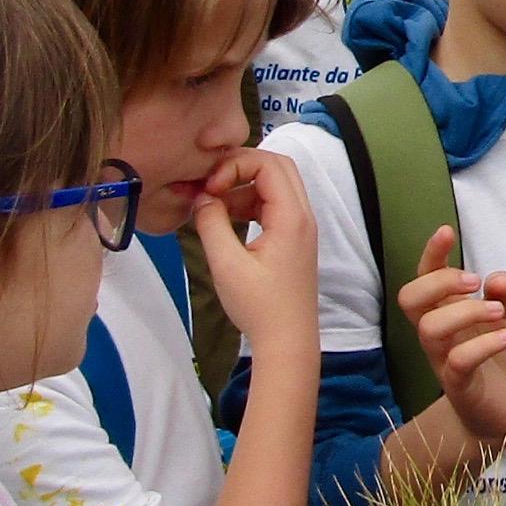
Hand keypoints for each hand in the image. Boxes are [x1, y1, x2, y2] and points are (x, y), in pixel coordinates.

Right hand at [192, 147, 317, 354]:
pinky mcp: (294, 240)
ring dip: (244, 187)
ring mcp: (301, 228)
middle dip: (241, 167)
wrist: (287, 342)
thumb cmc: (259, 306)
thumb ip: (211, 223)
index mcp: (292, 217)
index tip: (209, 188)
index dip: (235, 165)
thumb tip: (202, 198)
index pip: (268, 163)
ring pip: (276, 186)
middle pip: (277, 167)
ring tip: (214, 206)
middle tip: (211, 184)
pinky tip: (227, 220)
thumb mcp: (226, 264)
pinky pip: (275, 206)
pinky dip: (251, 203)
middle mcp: (303, 216)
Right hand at [396, 225, 505, 452]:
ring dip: (465, 311)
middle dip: (439, 281)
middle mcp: (436, 335)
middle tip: (474, 282)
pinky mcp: (459, 386)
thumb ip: (503, 296)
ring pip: (430, 329)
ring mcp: (442, 360)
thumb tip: (498, 277)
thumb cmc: (498, 362)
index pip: (423, 278)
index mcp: (444, 312)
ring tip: (497, 312)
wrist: (501, 414)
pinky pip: (458, 361)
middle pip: (410, 299)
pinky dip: (485, 344)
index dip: (430, 254)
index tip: (446, 231)